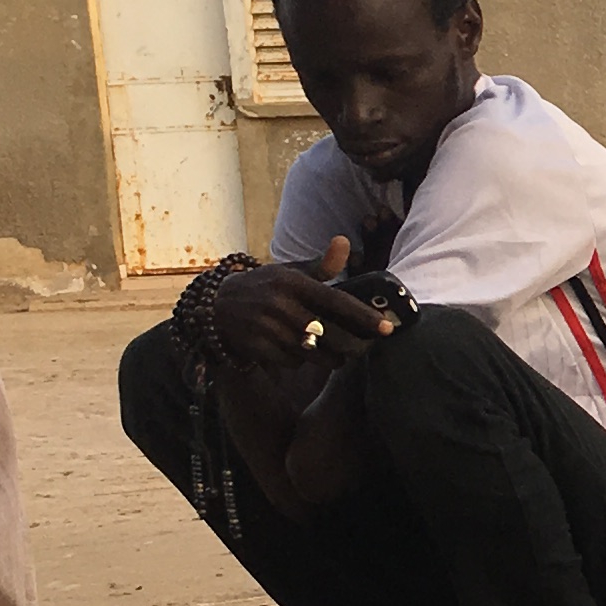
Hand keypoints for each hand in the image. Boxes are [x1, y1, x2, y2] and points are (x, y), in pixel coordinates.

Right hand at [211, 235, 395, 375]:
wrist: (217, 306)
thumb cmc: (266, 288)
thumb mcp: (291, 272)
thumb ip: (322, 266)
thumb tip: (344, 242)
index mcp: (294, 283)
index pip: (337, 302)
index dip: (365, 317)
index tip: (388, 328)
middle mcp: (281, 304)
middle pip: (330, 334)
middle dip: (351, 346)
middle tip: (360, 349)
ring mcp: (268, 327)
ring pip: (313, 352)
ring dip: (327, 357)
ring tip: (332, 353)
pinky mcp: (257, 347)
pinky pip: (293, 362)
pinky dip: (300, 361)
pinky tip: (297, 352)